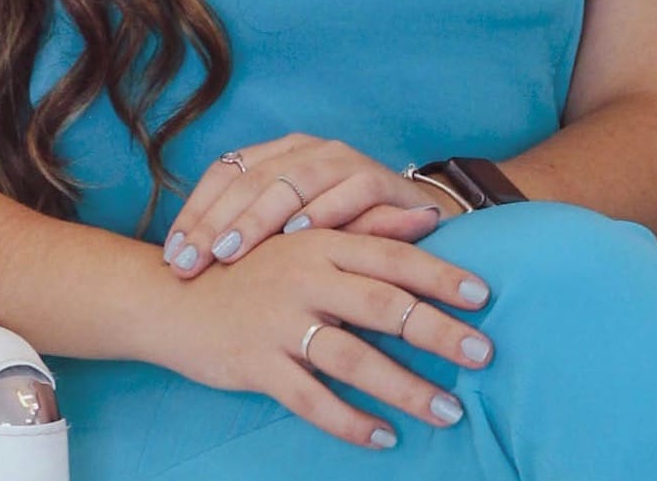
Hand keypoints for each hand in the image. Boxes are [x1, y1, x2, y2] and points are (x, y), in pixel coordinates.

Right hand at [151, 225, 493, 449]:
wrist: (172, 295)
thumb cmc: (252, 267)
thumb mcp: (306, 239)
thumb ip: (366, 230)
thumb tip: (429, 218)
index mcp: (319, 243)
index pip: (391, 258)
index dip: (438, 276)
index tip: (483, 294)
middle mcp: (304, 278)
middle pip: (382, 307)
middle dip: (437, 332)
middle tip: (484, 354)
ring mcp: (279, 323)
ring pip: (353, 360)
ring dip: (405, 388)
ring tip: (448, 410)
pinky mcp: (257, 364)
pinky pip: (310, 400)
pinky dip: (349, 421)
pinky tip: (383, 437)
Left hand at [161, 133, 467, 278]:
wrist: (415, 224)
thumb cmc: (339, 234)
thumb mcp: (288, 235)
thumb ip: (249, 239)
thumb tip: (180, 268)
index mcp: (276, 154)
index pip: (223, 174)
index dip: (194, 213)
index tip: (171, 258)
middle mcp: (306, 149)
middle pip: (249, 179)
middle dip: (215, 223)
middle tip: (189, 262)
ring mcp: (343, 160)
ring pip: (291, 181)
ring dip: (259, 218)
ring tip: (230, 251)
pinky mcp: (379, 177)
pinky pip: (346, 190)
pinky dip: (322, 211)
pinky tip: (298, 235)